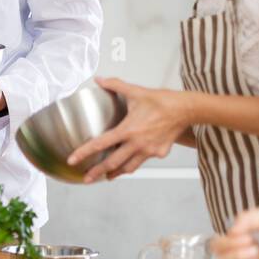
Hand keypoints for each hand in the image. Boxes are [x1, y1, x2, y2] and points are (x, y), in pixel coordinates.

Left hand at [66, 77, 189, 181]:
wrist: (185, 109)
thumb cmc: (162, 101)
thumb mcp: (136, 91)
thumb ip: (115, 85)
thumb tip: (100, 79)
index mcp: (128, 130)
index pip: (100, 143)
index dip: (84, 153)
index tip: (73, 160)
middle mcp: (137, 143)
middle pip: (112, 163)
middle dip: (97, 172)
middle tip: (87, 178)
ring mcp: (148, 150)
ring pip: (128, 167)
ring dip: (116, 173)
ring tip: (107, 177)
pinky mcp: (159, 153)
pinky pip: (143, 161)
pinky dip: (134, 163)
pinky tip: (130, 163)